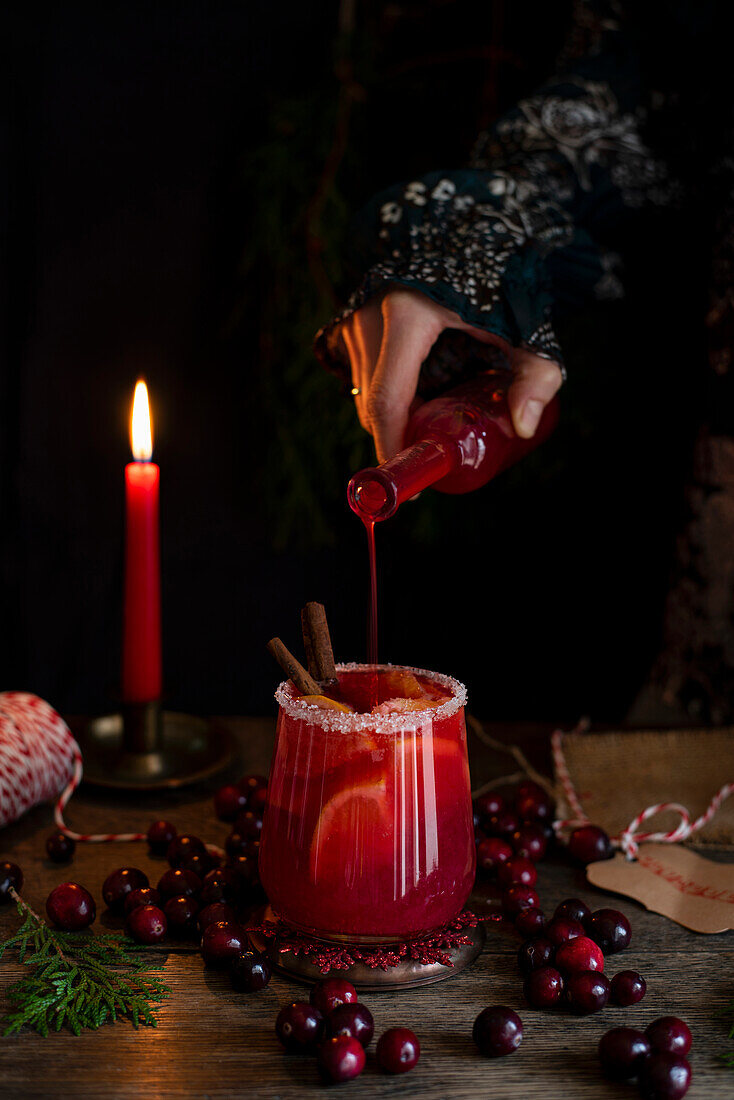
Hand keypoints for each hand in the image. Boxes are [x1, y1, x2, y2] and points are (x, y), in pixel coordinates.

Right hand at [340, 287, 562, 462]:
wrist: (463, 228)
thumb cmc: (495, 273)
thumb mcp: (524, 324)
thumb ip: (535, 373)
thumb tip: (522, 427)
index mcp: (406, 316)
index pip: (387, 400)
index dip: (393, 447)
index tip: (409, 481)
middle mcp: (369, 316)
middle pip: (373, 404)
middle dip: (399, 438)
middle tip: (433, 457)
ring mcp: (355, 317)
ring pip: (364, 392)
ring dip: (394, 416)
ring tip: (434, 421)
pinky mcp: (351, 320)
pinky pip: (362, 374)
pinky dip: (386, 394)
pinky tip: (419, 395)